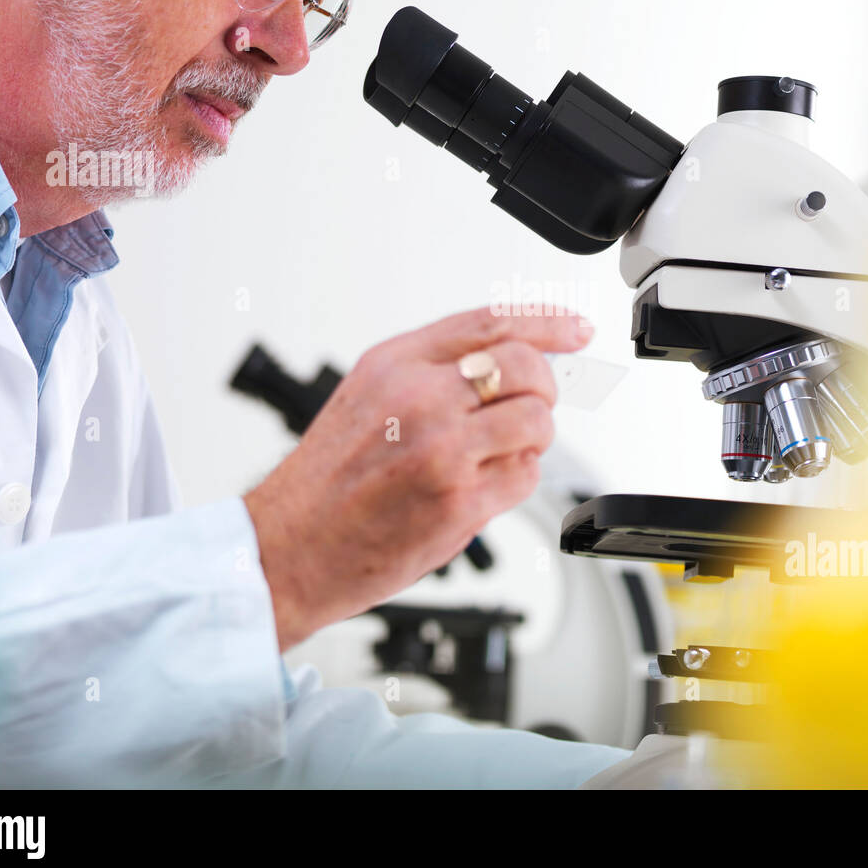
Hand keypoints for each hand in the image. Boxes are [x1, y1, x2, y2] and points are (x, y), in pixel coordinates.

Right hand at [244, 306, 592, 649]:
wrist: (290, 545)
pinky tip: (483, 485)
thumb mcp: (369, 393)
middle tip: (532, 404)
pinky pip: (525, 476)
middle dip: (544, 387)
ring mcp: (443, 451)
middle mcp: (421, 399)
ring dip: (532, 437)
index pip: (494, 322)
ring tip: (500, 451)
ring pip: (536, 421)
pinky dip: (517, 479)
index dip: (549, 322)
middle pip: (526, 367)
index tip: (576, 329)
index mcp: (398, 364)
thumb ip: (435, 368)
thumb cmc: (330, 477)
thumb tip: (512, 354)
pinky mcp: (459, 503)